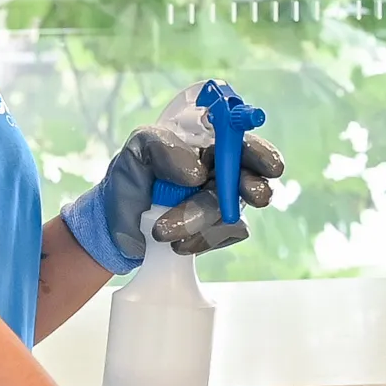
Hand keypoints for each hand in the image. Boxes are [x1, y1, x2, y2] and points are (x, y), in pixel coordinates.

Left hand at [62, 83, 286, 271]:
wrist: (116, 226)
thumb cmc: (130, 178)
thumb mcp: (139, 149)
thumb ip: (165, 149)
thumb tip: (199, 172)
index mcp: (209, 144)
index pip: (244, 142)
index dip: (261, 152)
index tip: (269, 166)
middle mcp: (222, 173)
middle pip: (254, 178)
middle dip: (253, 188)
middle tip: (247, 196)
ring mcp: (222, 204)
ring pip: (231, 212)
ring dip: (200, 221)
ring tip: (162, 230)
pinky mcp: (217, 232)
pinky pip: (223, 236)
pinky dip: (199, 240)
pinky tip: (176, 243)